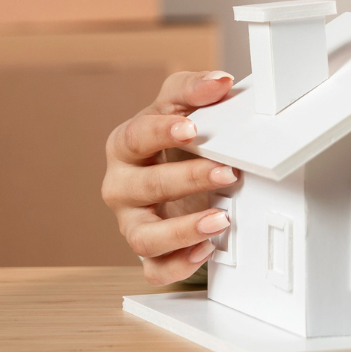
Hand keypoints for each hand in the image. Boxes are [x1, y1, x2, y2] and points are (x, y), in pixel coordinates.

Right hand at [101, 71, 240, 284]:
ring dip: (182, 231)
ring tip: (220, 220)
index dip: (161, 133)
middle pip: (146, 187)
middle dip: (188, 179)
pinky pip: (156, 269)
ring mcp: (132, 222)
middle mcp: (122, 187)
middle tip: (228, 173)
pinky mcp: (149, 252)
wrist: (176, 173)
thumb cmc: (174, 138)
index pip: (135, 137)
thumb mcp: (179, 106)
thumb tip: (218, 82)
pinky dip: (179, 265)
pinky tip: (207, 251)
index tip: (192, 129)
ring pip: (145, 237)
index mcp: (125, 146)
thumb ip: (194, 90)